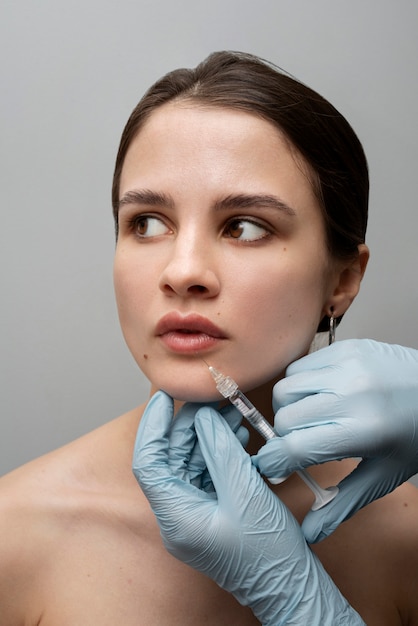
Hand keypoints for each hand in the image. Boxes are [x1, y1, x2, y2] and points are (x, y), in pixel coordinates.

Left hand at [133, 391, 363, 624]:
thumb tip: (204, 418)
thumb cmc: (268, 553)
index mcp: (176, 516)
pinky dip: (220, 453)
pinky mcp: (211, 514)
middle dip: (191, 426)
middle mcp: (178, 516)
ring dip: (209, 436)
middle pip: (171, 458)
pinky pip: (207, 475)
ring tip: (233, 413)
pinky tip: (237, 436)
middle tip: (214, 401)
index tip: (164, 396)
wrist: (290, 588)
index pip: (148, 461)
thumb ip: (221, 450)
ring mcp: (194, 516)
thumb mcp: (245, 493)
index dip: (153, 425)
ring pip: (191, 464)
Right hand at [252, 339, 417, 542]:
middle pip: (284, 418)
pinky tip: (320, 396)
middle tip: (302, 444)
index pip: (294, 447)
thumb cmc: (414, 436)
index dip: (274, 462)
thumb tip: (309, 532)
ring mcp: (349, 365)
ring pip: (285, 389)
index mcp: (365, 430)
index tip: (271, 467)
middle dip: (285, 437)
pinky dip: (301, 385)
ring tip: (311, 418)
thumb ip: (341, 504)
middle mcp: (354, 392)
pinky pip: (299, 367)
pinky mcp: (346, 347)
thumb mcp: (383, 476)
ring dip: (288, 408)